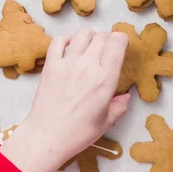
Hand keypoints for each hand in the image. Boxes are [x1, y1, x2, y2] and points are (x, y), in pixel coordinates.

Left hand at [0, 29, 129, 171]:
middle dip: (106, 39)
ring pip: (82, 34)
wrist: (46, 136)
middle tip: (105, 50)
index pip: (117, 43)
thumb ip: (119, 106)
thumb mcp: (105, 122)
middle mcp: (88, 66)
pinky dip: (66, 40)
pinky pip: (59, 41)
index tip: (120, 47)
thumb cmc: (77, 133)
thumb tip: (126, 96)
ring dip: (88, 38)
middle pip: (101, 36)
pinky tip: (69, 49)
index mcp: (105, 79)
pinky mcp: (50, 65)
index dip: (121, 40)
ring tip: (88, 48)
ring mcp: (67, 63)